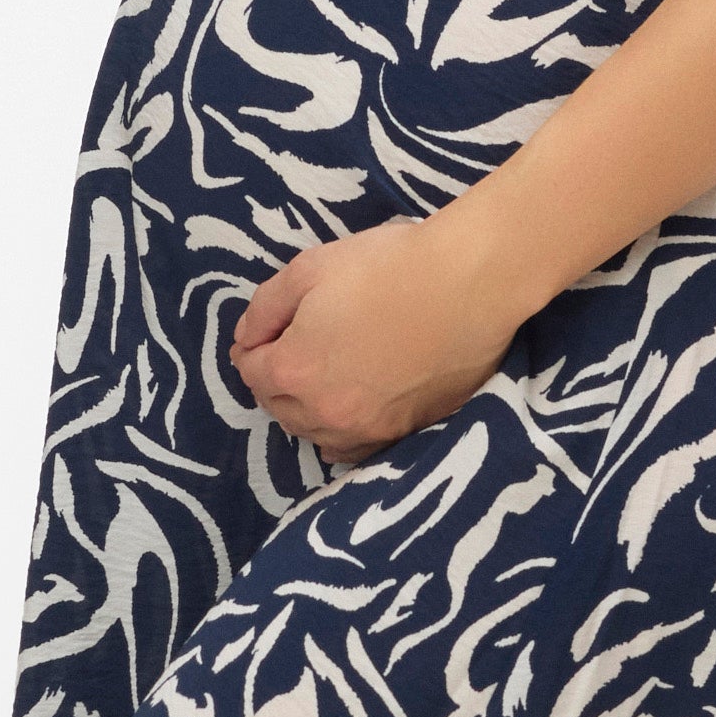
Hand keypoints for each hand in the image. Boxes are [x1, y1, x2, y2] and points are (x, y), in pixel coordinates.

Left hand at [232, 215, 524, 460]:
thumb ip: (265, 308)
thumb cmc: (388, 266)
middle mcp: (323, 411)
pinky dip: (338, 435)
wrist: (469, 284)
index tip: (266, 330)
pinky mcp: (402, 432)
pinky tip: (344, 415)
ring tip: (318, 378)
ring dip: (303, 407)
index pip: (251, 369)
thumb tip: (246, 338)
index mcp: (294, 369)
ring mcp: (365, 429)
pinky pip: (353, 450)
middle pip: (278, 405)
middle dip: (274, 379)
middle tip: (289, 350)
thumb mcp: (309, 269)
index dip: (253, 346)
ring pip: (311, 431)